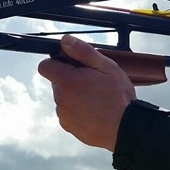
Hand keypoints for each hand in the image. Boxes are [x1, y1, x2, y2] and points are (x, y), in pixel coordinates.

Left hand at [37, 35, 136, 150]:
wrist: (125, 129)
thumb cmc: (118, 98)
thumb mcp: (107, 67)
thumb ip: (83, 51)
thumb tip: (65, 41)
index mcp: (67, 81)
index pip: (45, 66)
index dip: (57, 63)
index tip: (73, 66)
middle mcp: (60, 98)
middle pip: (57, 82)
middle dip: (70, 79)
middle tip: (93, 83)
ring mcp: (63, 114)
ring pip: (63, 98)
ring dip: (74, 95)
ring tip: (96, 99)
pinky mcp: (68, 126)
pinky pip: (68, 113)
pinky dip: (77, 110)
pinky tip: (94, 111)